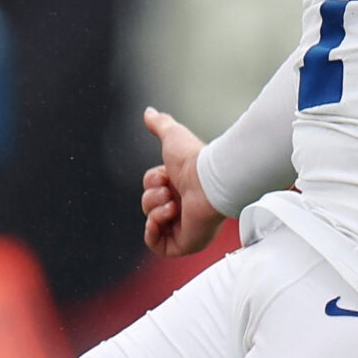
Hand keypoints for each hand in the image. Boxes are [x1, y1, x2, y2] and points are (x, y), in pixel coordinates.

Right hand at [141, 107, 222, 258]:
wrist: (210, 181)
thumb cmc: (195, 160)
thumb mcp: (172, 136)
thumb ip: (160, 124)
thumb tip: (148, 112)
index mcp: (179, 187)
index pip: (150, 190)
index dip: (152, 183)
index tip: (166, 176)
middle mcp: (182, 207)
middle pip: (147, 206)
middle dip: (152, 197)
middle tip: (170, 191)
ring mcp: (183, 227)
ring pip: (151, 223)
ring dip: (156, 211)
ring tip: (174, 204)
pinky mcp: (185, 244)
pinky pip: (157, 245)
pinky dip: (153, 232)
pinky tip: (162, 218)